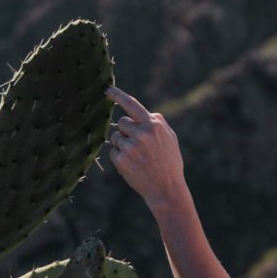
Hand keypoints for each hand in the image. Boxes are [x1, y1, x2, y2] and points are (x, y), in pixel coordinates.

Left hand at [104, 87, 188, 214]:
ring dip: (122, 145)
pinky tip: (132, 165)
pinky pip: (113, 152)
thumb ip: (157, 123)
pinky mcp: (122, 159)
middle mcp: (141, 133)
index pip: (132, 104)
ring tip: (137, 157)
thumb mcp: (170, 138)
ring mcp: (131, 146)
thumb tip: (145, 112)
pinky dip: (119, 158)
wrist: (166, 188)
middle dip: (125, 131)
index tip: (106, 89)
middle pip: (121, 122)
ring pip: (115, 137)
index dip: (117, 95)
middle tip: (137, 145)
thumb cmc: (169, 162)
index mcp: (154, 125)